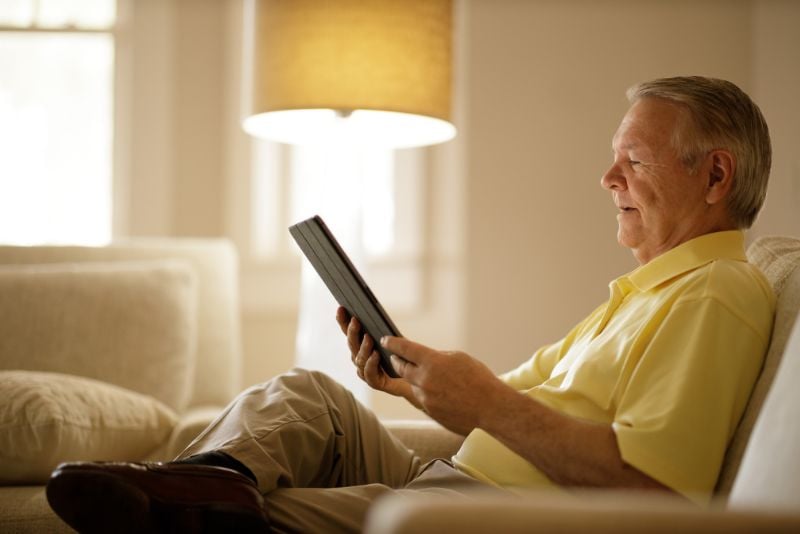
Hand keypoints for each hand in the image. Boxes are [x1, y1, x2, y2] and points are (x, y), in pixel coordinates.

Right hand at [335, 307, 419, 405]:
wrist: (415, 379)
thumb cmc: (403, 357)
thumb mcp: (395, 339)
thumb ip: (384, 331)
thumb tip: (375, 313)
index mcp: (362, 345)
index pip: (349, 332)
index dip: (343, 321)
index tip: (341, 308)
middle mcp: (360, 357)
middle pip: (352, 344)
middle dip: (352, 332)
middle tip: (355, 321)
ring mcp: (366, 370)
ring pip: (359, 358)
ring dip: (363, 347)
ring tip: (368, 337)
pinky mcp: (375, 381)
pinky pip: (369, 373)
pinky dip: (371, 363)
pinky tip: (375, 354)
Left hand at [381, 336, 507, 435]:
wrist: (491, 409)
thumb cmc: (479, 380)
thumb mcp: (459, 358)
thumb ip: (438, 357)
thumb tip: (425, 358)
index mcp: (432, 362)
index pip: (405, 348)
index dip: (393, 343)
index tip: (386, 340)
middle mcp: (424, 380)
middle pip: (401, 368)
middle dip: (398, 361)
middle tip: (397, 357)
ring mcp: (425, 397)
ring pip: (412, 384)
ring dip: (416, 379)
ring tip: (430, 376)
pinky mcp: (429, 411)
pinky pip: (422, 398)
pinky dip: (427, 393)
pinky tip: (441, 392)